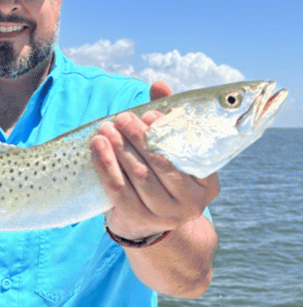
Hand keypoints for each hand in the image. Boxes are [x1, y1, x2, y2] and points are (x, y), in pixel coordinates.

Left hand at [91, 80, 219, 240]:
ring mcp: (164, 214)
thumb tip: (159, 85)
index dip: (166, 132)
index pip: (188, 153)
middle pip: (161, 164)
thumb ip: (167, 119)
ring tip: (106, 129)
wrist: (145, 221)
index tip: (147, 114)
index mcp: (207, 182)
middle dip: (138, 138)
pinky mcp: (137, 219)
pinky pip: (118, 189)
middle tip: (122, 118)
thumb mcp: (169, 150)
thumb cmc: (160, 175)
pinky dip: (106, 165)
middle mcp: (191, 202)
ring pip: (139, 176)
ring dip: (119, 149)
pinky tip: (97, 147)